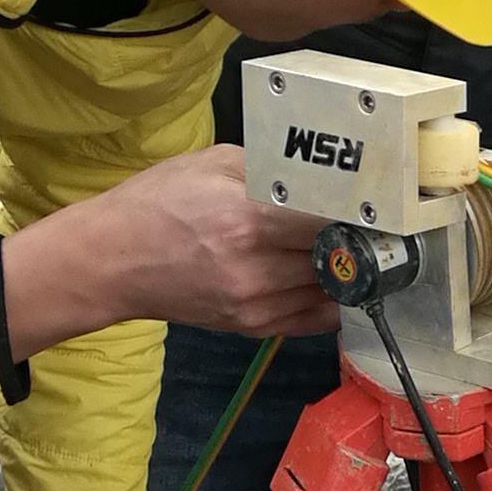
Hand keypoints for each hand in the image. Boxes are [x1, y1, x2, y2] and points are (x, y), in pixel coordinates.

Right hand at [0, 146, 346, 361]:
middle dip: (358, 239)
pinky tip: (333, 277)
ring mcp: (256, 304)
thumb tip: (323, 177)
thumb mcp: (213, 164)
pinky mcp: (253, 327)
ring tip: (356, 246)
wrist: (111, 262)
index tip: (380, 203)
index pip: (331, 220)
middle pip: (339, 257)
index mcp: (248, 219)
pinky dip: (331, 297)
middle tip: (376, 222)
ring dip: (347, 269)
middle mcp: (256, 268)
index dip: (362, 212)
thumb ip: (272, 171)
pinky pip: (316, 318)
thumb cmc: (158, 203)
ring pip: (332, 289)